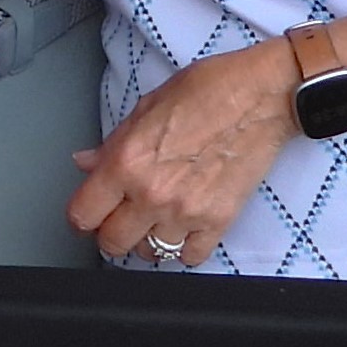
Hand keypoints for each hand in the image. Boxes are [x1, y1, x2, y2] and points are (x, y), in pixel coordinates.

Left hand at [66, 41, 296, 265]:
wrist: (264, 96)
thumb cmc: (210, 89)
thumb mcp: (147, 106)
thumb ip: (113, 143)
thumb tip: (87, 162)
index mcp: (127, 161)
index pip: (83, 214)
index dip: (82, 215)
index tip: (89, 213)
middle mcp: (152, 193)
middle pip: (112, 244)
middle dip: (111, 233)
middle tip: (120, 218)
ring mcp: (186, 212)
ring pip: (150, 254)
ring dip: (148, 240)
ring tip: (155, 219)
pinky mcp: (218, 221)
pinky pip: (191, 257)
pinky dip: (185, 247)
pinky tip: (184, 227)